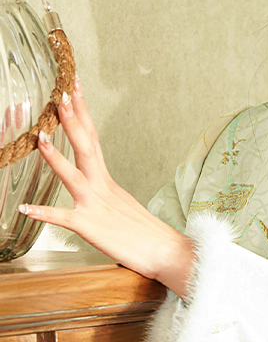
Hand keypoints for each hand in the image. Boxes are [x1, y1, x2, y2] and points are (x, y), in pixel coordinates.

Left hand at [19, 79, 194, 297]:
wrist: (168, 254)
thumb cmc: (148, 234)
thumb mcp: (124, 206)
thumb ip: (107, 194)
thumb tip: (97, 189)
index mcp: (108, 181)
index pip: (93, 138)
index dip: (82, 112)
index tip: (74, 87)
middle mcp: (102, 188)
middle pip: (86, 147)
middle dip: (72, 120)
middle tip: (60, 94)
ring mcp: (96, 207)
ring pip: (74, 177)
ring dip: (56, 157)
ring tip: (40, 138)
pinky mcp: (91, 228)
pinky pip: (64, 219)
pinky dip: (43, 214)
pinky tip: (24, 208)